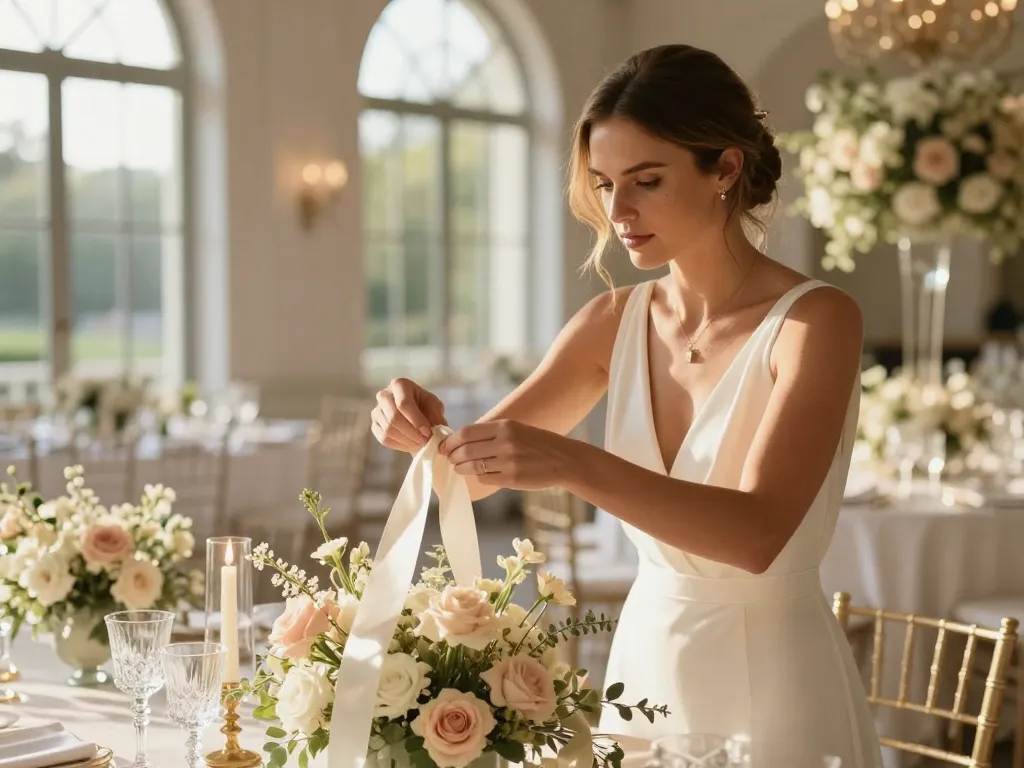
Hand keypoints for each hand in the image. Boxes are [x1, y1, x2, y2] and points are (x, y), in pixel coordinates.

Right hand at [370, 378, 447, 453]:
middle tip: (425, 441)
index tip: (428, 432)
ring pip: (388, 430)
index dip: (416, 420)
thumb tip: (433, 432)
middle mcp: (384, 395)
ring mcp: (377, 410)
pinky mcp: (374, 425)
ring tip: (420, 443)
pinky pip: (384, 438)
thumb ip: (435, 417)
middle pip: (394, 417)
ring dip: (407, 440)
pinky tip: (411, 445)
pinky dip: (399, 445)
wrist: (415, 415)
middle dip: (411, 432)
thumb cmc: (425, 406)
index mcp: (400, 384)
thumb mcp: (435, 407)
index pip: (403, 403)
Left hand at [438, 419, 575, 489]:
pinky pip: (485, 479)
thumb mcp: (516, 429)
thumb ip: (492, 433)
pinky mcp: (512, 479)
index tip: (445, 445)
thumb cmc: (538, 444)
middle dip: (453, 455)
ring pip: (473, 466)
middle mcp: (505, 442)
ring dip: (461, 468)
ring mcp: (508, 462)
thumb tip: (462, 440)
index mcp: (505, 426)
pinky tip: (478, 475)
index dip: (452, 440)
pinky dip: (477, 477)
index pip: (467, 432)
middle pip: (466, 450)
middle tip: (450, 458)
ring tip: (459, 468)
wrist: (564, 460)